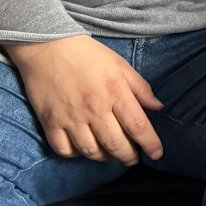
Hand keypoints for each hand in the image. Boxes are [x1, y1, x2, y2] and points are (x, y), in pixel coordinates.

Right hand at [6, 35, 164, 165]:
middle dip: (128, 156)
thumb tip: (158, 107)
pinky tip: (83, 149)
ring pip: (91, 151)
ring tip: (111, 154)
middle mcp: (94, 108)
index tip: (157, 154)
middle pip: (116, 144)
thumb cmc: (88, 54)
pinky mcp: (50, 122)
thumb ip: (140, 88)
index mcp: (115, 92)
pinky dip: (76, 155)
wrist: (47, 46)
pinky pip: (64, 150)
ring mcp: (71, 118)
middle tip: (133, 158)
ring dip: (104, 157)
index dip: (150, 144)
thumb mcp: (120, 65)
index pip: (138, 126)